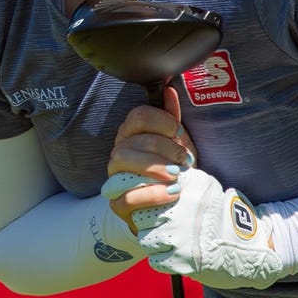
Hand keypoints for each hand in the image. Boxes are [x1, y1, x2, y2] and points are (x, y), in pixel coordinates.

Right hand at [102, 86, 196, 232]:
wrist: (173, 208)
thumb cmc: (173, 171)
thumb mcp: (178, 145)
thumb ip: (172, 120)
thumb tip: (169, 90)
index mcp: (131, 135)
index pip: (138, 116)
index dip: (162, 122)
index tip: (179, 134)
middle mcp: (118, 153)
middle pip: (134, 139)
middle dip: (164, 148)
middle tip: (184, 160)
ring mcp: (114, 179)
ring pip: (122, 161)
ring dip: (154, 166)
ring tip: (176, 176)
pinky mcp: (118, 205)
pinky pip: (127, 196)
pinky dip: (152, 193)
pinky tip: (171, 192)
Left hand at [137, 167, 282, 289]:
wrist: (247, 247)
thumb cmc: (222, 215)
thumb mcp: (204, 186)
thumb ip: (178, 179)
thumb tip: (149, 178)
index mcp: (186, 187)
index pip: (146, 189)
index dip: (147, 198)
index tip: (154, 204)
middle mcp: (180, 210)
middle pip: (141, 215)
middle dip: (147, 220)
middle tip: (161, 224)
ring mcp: (178, 237)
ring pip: (145, 238)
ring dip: (153, 240)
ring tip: (169, 239)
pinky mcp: (179, 261)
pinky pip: (154, 259)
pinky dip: (161, 258)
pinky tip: (175, 253)